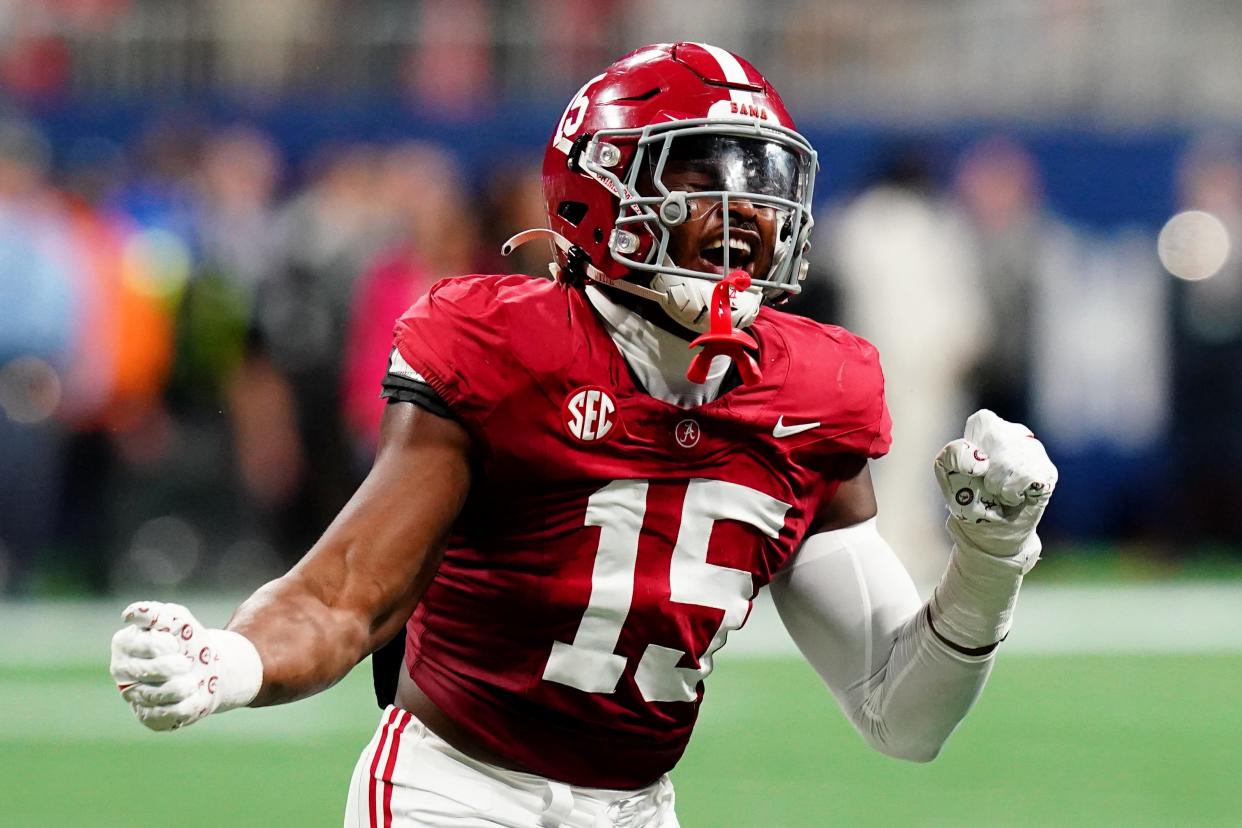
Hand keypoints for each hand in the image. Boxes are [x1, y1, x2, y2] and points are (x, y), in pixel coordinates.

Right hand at [110, 601, 261, 731]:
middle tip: (186, 664)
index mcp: (124, 643)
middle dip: (178, 666)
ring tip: (192, 681)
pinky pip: (168, 715)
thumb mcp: (177, 618)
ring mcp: (132, 695)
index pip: (148, 646)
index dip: (168, 645)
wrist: (206, 667)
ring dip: (184, 686)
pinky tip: (190, 697)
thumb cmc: (187, 640)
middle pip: (151, 672)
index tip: (175, 644)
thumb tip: (128, 615)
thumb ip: (156, 613)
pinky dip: (187, 704)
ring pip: (158, 695)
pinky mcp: (147, 716)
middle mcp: (121, 671)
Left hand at [933, 410, 1057, 562]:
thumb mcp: (948, 473)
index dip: (975, 448)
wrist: (989, 529)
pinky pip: (1027, 477)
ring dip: (998, 485)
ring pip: (1013, 461)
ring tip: (999, 492)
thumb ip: (952, 456)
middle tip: (987, 485)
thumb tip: (981, 462)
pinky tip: (1014, 496)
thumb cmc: (969, 495)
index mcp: (990, 427)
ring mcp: (1035, 451)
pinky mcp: (1047, 471)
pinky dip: (1012, 493)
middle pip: (999, 441)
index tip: (973, 468)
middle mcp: (1016, 432)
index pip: (983, 422)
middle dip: (985, 472)